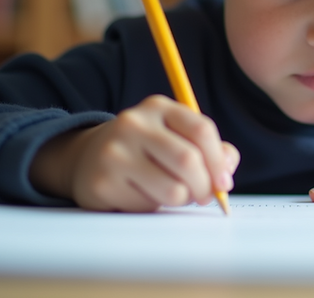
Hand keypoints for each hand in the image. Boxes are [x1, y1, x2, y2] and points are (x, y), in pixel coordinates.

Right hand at [30, 95, 239, 211]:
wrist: (87, 159)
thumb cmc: (146, 151)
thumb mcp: (177, 137)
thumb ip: (211, 150)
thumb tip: (225, 176)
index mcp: (158, 107)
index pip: (201, 130)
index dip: (219, 161)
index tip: (223, 182)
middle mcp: (134, 123)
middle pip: (188, 161)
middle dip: (205, 186)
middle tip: (204, 196)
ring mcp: (115, 151)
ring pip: (173, 189)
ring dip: (182, 200)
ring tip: (174, 194)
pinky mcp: (103, 182)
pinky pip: (148, 205)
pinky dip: (155, 207)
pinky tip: (144, 195)